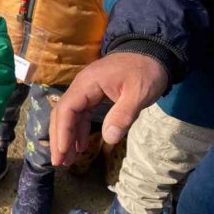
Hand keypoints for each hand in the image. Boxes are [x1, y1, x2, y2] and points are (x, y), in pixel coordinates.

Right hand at [49, 53, 167, 166]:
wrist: (154, 51)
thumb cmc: (146, 71)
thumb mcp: (139, 93)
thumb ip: (123, 115)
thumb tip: (109, 139)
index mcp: (87, 84)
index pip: (66, 109)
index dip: (62, 132)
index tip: (63, 151)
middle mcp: (82, 86)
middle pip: (62, 113)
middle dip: (59, 138)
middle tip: (59, 162)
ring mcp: (87, 90)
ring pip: (69, 115)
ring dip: (67, 137)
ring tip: (67, 160)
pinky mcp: (94, 94)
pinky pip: (81, 114)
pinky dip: (78, 131)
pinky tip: (80, 146)